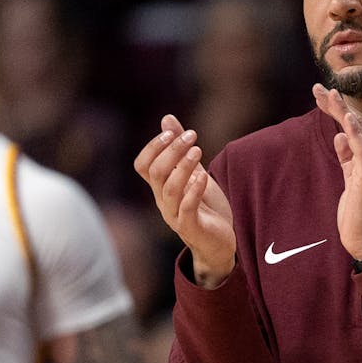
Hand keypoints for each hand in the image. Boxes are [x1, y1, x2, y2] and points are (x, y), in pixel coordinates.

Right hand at [133, 115, 236, 287]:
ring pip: (170, 189)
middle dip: (172, 151)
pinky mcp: (191, 228)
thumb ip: (179, 149)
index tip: (173, 132)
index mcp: (160, 188)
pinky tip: (204, 176)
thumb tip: (166, 119)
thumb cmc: (205, 207)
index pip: (143, 165)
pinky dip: (194, 191)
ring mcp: (175, 215)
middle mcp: (163, 201)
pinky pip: (186, 209)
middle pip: (156, 172)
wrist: (218, 244)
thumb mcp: (194, 173)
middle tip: (192, 136)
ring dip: (183, 167)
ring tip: (198, 150)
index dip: (153, 147)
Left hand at [313, 84, 361, 259]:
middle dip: (336, 105)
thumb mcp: (350, 179)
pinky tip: (348, 120)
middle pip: (355, 124)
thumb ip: (346, 158)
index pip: (352, 126)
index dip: (337, 109)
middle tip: (318, 88)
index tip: (321, 94)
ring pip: (360, 132)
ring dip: (345, 113)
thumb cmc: (359, 211)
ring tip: (331, 95)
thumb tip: (339, 137)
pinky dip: (357, 135)